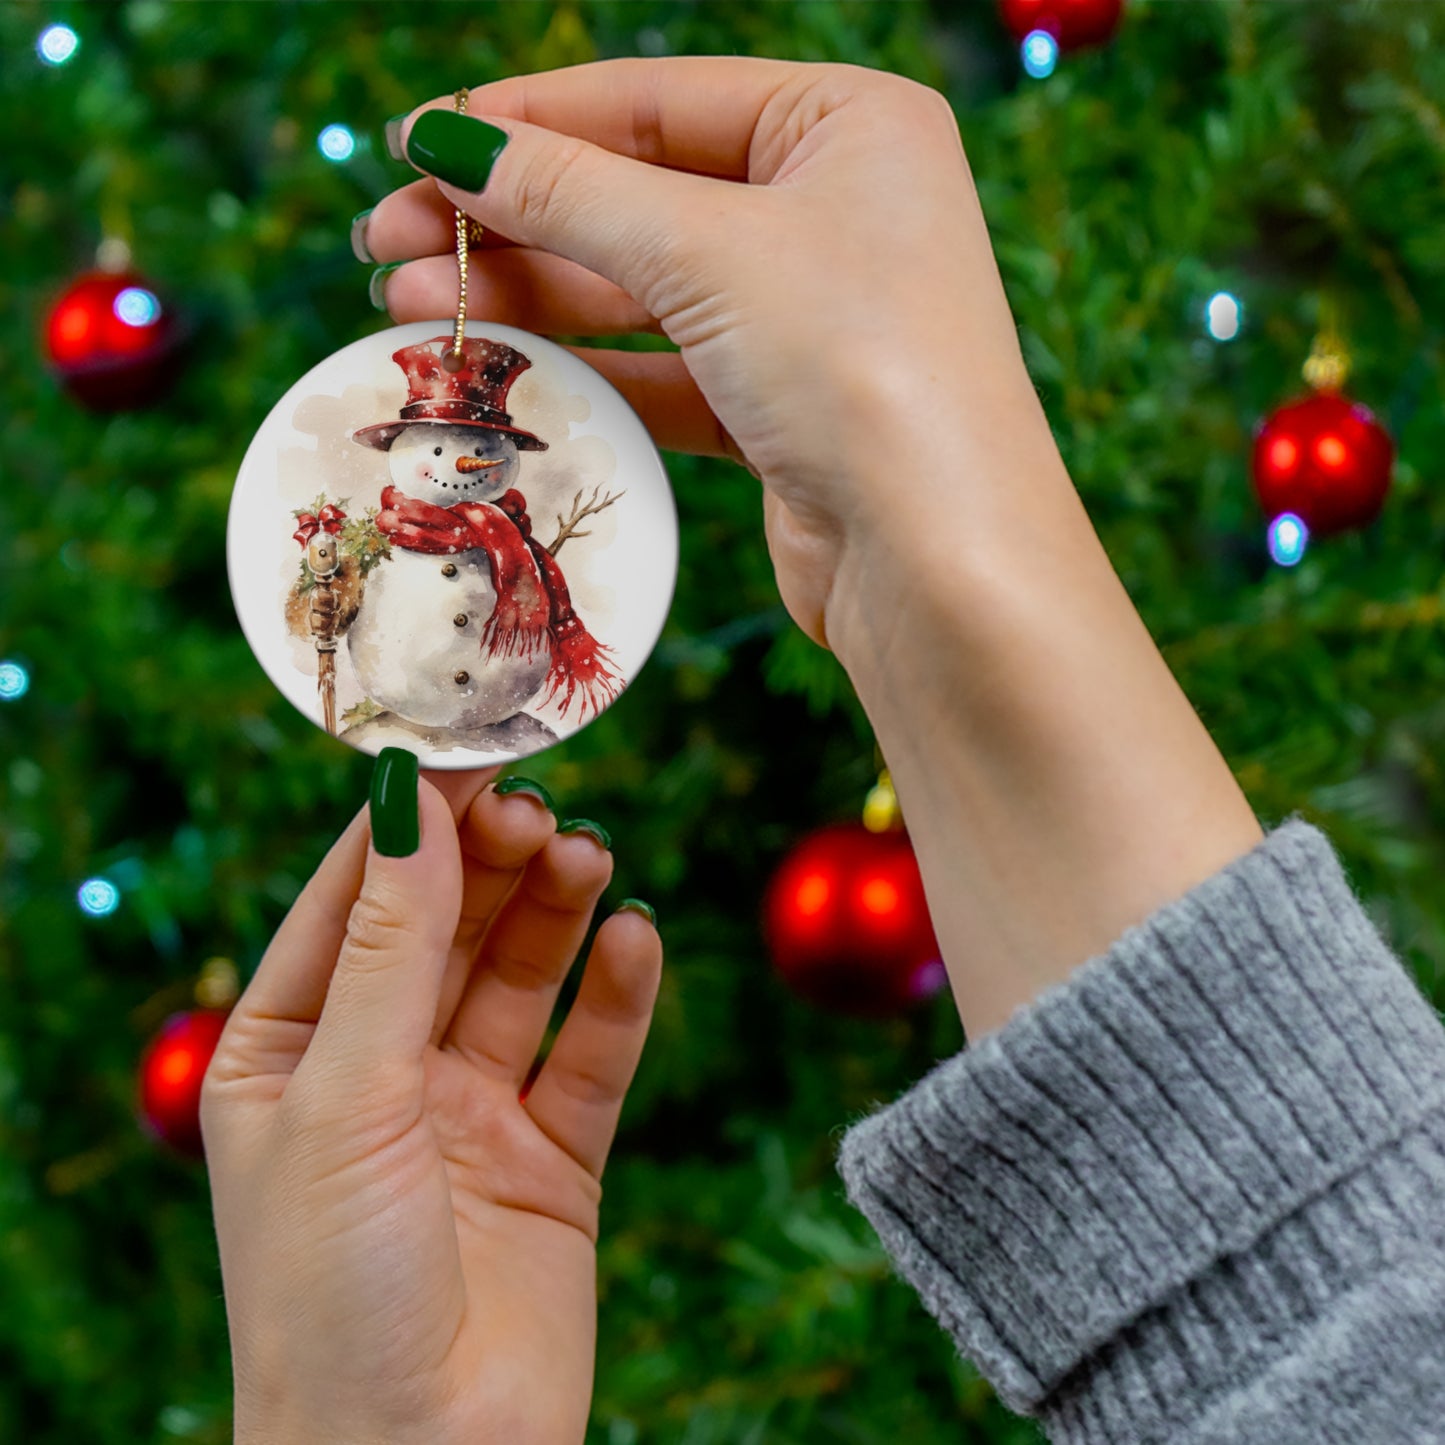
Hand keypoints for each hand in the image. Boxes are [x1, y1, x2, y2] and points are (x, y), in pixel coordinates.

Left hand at [201, 767, 661, 1444]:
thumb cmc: (330, 1294)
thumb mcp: (344, 1096)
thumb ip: (390, 946)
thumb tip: (409, 800)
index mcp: (289, 1053)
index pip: (352, 904)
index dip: (410, 826)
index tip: (468, 751)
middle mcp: (379, 1074)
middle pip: (446, 929)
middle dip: (491, 864)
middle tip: (541, 809)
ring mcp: (469, 1114)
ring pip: (521, 978)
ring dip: (556, 912)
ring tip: (589, 858)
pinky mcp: (552, 1159)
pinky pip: (591, 1056)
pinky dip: (617, 994)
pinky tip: (636, 939)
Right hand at [362, 57, 1055, 654]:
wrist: (938, 560)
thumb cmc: (858, 367)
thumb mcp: (707, 251)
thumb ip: (571, 192)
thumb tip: (449, 141)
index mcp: (847, 124)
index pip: (656, 100)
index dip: (527, 120)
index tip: (415, 142)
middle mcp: (835, 209)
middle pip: (638, 194)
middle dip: (509, 218)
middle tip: (385, 241)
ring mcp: (810, 314)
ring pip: (641, 288)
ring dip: (527, 296)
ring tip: (407, 307)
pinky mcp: (783, 408)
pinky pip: (663, 369)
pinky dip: (583, 369)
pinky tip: (495, 368)